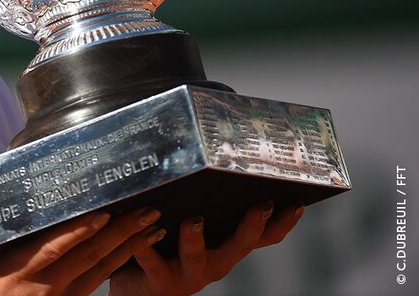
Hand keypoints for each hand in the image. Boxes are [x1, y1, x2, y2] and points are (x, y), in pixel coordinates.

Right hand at [0, 207, 167, 295]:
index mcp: (15, 274)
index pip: (53, 248)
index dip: (78, 231)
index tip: (103, 213)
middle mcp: (42, 289)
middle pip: (87, 258)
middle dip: (120, 233)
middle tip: (146, 211)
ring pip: (99, 272)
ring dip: (128, 248)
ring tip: (153, 228)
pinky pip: (96, 283)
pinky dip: (117, 265)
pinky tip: (134, 250)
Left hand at [108, 201, 304, 295]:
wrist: (140, 287)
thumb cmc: (169, 247)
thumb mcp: (192, 226)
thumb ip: (204, 202)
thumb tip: (210, 156)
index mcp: (226, 247)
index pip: (263, 237)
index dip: (283, 223)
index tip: (297, 202)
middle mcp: (215, 263)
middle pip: (240, 246)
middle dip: (251, 226)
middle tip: (261, 207)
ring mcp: (190, 274)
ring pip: (197, 256)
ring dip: (195, 238)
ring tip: (193, 221)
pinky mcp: (162, 281)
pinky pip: (152, 260)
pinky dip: (146, 244)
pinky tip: (143, 228)